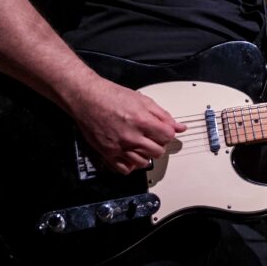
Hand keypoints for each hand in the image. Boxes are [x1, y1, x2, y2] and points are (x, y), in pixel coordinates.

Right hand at [70, 77, 185, 173]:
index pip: (168, 137)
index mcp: (142, 121)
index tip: (163, 131)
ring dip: (146, 155)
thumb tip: (179, 127)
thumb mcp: (143, 100)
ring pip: (143, 162)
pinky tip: (130, 155)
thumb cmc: (112, 96)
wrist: (87, 99)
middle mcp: (131, 136)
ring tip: (141, 145)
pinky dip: (130, 165)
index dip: (168, 133)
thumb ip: (163, 115)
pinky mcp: (107, 154)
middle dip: (158, 144)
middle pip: (158, 151)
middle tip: (152, 137)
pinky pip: (124, 169)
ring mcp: (118, 147)